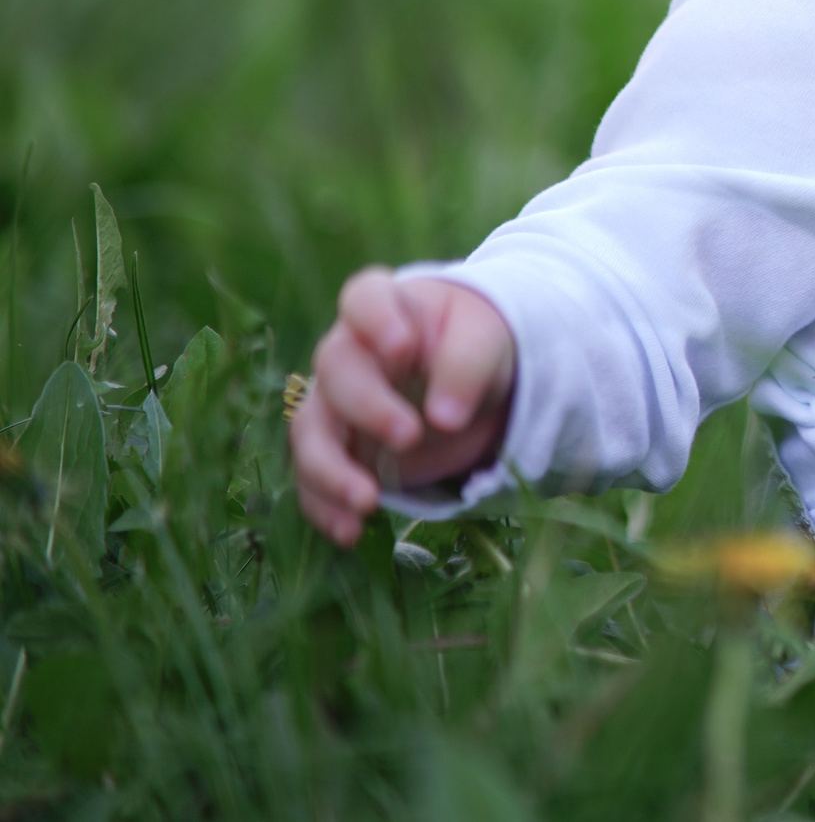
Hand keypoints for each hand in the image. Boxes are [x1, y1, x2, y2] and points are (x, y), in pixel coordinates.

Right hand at [292, 270, 516, 545]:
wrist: (470, 379)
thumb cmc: (474, 343)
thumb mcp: (486, 341)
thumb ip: (467, 364)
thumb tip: (443, 416)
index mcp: (387, 307)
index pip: (364, 298)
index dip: (375, 320)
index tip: (404, 348)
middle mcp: (349, 352)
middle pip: (335, 372)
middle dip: (367, 407)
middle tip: (411, 437)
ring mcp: (333, 402)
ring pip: (310, 431)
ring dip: (331, 470)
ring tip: (368, 503)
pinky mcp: (335, 449)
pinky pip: (312, 479)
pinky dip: (325, 506)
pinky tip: (350, 533)